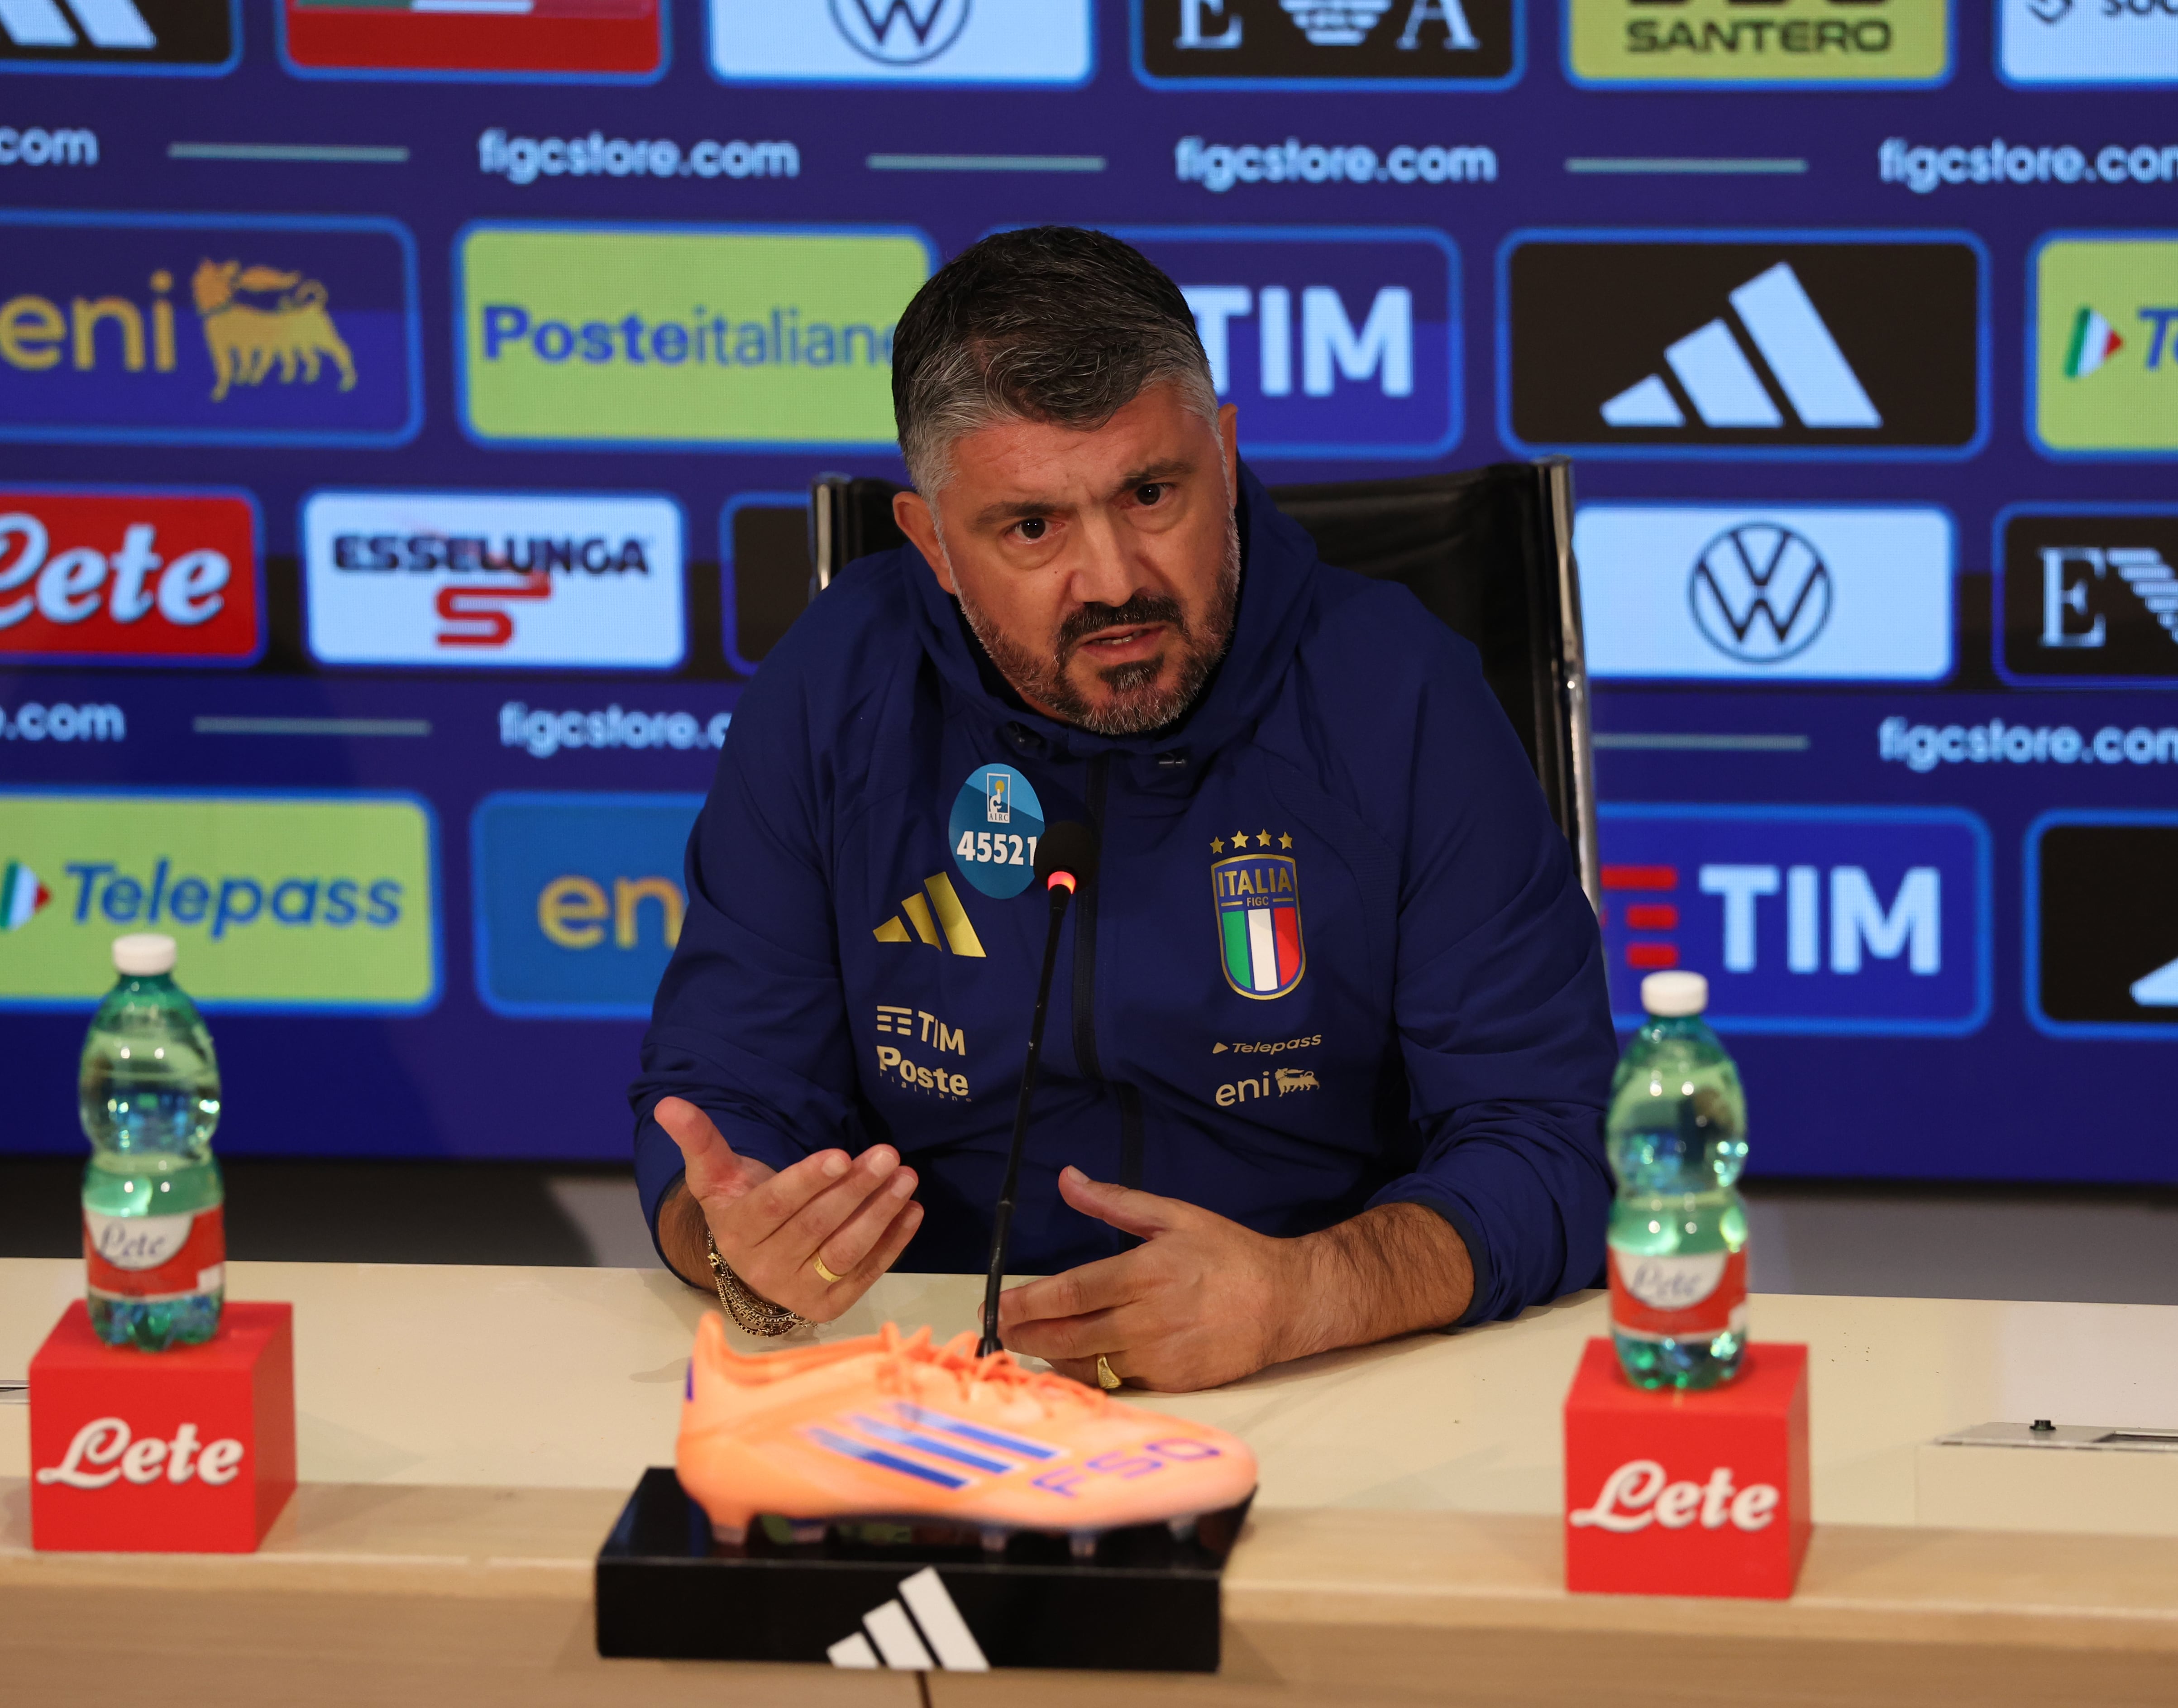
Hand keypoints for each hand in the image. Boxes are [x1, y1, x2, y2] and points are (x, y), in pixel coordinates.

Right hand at [654, 1096, 922, 1323]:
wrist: (752, 1260)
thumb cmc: (740, 1206)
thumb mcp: (716, 1175)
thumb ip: (699, 1140)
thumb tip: (668, 1104)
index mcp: (737, 1233)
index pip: (776, 1206)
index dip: (808, 1181)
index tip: (840, 1154)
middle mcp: (765, 1269)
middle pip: (817, 1226)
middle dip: (855, 1189)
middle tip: (889, 1154)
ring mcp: (798, 1292)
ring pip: (845, 1252)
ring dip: (881, 1214)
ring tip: (906, 1178)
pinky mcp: (829, 1306)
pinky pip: (866, 1273)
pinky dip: (894, 1243)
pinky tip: (912, 1210)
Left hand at [994, 1167, 1301, 1391]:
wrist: (1285, 1303)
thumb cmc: (1229, 1254)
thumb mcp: (1174, 1215)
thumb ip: (1115, 1201)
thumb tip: (1068, 1179)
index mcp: (1144, 1274)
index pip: (1069, 1294)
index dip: (1027, 1303)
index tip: (998, 1306)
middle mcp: (1147, 1320)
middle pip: (1067, 1336)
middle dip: (1025, 1334)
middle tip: (999, 1330)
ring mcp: (1159, 1357)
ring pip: (1086, 1365)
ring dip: (1051, 1356)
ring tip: (1030, 1343)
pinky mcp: (1172, 1384)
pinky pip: (1116, 1383)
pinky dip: (1088, 1374)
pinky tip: (1074, 1362)